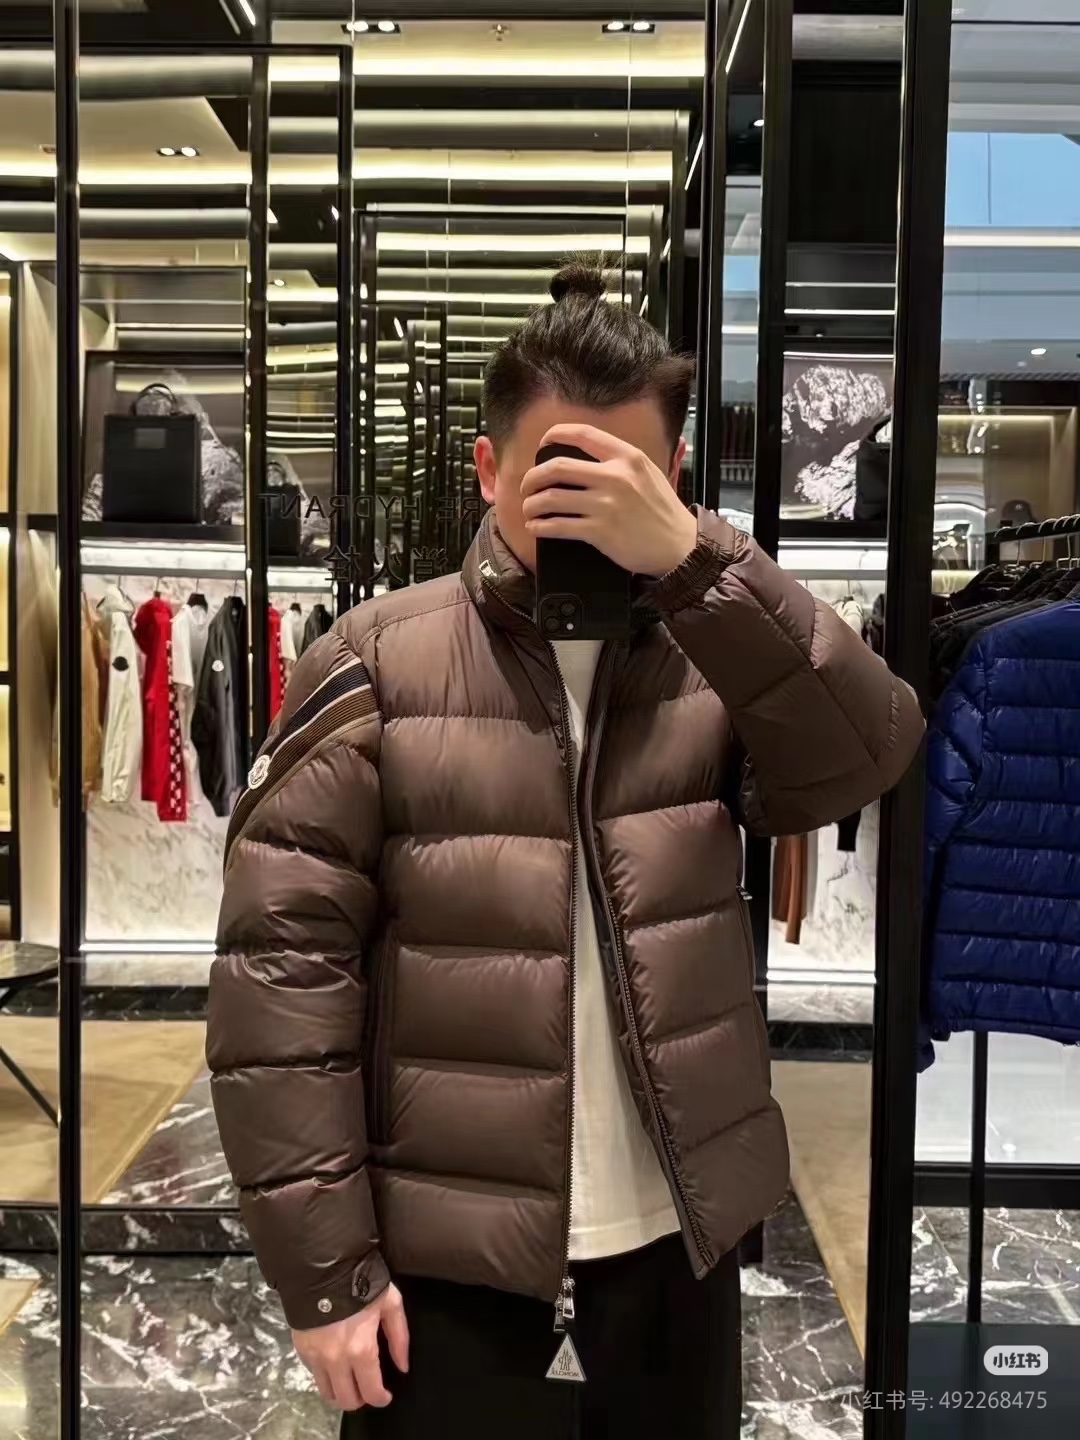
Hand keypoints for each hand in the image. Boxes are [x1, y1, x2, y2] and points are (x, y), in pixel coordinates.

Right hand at [293, 1283, 408, 1411]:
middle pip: (347, 1401)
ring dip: (341, 1392)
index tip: (385, 1395)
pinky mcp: (302, 1350)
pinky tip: (334, 1364)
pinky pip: (314, 1376)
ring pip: (328, 1394)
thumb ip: (399, 1337)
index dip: (381, 1399)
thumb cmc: (362, 1283)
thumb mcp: (390, 1303)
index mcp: (361, 1350)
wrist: (323, 1267)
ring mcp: (316, 1357)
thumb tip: (403, 1365)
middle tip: (367, 1387)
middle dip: (361, 1399)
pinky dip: (325, 1376)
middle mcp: (336, 1360)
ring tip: (350, 1380)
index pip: (371, 1392)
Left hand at [520, 423, 697, 577]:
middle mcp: (615, 476)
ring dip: (532, 504)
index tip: (542, 445)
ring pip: (552, 498)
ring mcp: (606, 505)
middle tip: (527, 486)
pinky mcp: (600, 532)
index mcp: (627, 457)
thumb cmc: (663, 513)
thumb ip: (620, 463)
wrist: (679, 546)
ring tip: (529, 509)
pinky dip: (541, 527)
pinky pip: (558, 526)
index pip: (583, 434)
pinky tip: (537, 527)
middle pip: (557, 467)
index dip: (555, 435)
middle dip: (533, 477)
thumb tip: (584, 459)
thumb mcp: (649, 474)